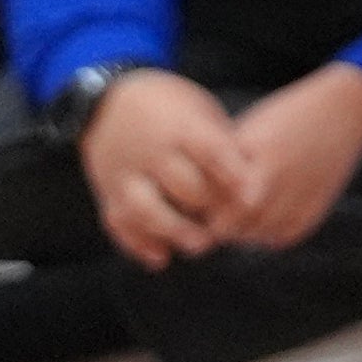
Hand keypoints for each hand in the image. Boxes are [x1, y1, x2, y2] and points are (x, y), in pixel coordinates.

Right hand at [80, 68, 253, 266]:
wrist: (108, 103)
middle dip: (208, 208)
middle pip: (181, 185)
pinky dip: (136, 243)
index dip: (232, 175)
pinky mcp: (108, 193)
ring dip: (173, 230)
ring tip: (201, 246)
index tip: (253, 198)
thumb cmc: (173, 110)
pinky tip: (161, 258)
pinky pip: (117, 222)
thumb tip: (252, 184)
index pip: (209, 152)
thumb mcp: (200, 113)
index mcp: (180, 127)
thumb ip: (220, 145)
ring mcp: (125, 174)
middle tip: (234, 227)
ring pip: (145, 208)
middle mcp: (150, 152)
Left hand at [216, 59, 361, 249]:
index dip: (202, 209)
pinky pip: (285, 236)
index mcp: (254, 150)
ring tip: (247, 214)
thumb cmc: (288, 116)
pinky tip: (272, 215)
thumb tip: (195, 202)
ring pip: (257, 235)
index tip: (201, 204)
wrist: (347, 110)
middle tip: (220, 215)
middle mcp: (277, 172)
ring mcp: (300, 190)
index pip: (212, 200)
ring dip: (246, 232)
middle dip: (222, 225)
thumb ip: (225, 164)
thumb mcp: (253, 129)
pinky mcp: (318, 205)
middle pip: (232, 224)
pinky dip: (273, 233)